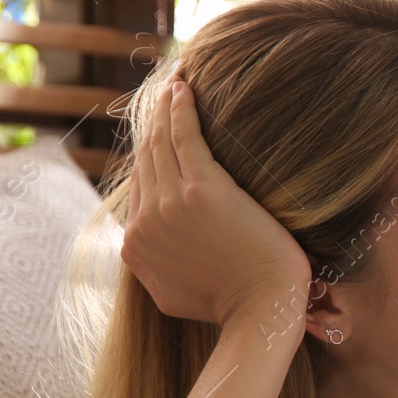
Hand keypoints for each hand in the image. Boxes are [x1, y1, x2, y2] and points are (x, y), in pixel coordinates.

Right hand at [120, 75, 312, 329]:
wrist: (261, 312)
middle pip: (145, 159)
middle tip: (166, 94)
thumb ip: (156, 268)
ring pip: (161, 143)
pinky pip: (185, 138)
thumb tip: (150, 249)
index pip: (139, 187)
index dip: (148, 155)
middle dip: (154, 123)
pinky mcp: (203, 191)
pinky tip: (184, 88)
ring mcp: (170, 205)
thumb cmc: (234, 308)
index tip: (160, 132)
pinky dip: (182, 110)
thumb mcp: (174, 294)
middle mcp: (145, 221)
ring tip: (175, 84)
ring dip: (166, 108)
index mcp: (136, 246)